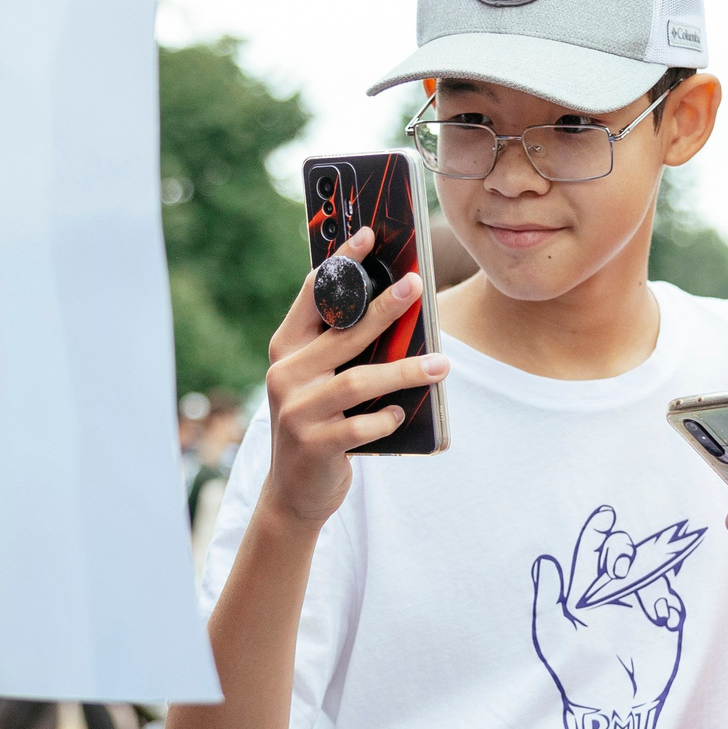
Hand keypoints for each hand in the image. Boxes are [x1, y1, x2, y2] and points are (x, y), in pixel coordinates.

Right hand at [259, 226, 448, 529]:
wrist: (294, 492)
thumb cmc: (317, 424)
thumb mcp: (317, 380)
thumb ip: (340, 349)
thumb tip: (396, 308)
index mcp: (287, 348)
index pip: (313, 294)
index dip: (340, 263)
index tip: (369, 236)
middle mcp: (285, 374)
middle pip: (343, 333)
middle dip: (383, 308)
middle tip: (417, 286)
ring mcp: (296, 411)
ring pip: (358, 381)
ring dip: (404, 372)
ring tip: (441, 366)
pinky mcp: (314, 445)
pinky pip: (360, 427)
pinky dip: (385, 419)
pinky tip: (401, 415)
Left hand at [529, 505, 702, 728]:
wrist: (613, 707)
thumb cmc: (576, 673)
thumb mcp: (554, 634)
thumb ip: (548, 598)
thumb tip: (543, 562)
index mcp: (586, 594)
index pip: (591, 555)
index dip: (597, 533)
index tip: (604, 516)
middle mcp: (614, 595)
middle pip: (624, 556)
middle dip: (624, 552)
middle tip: (620, 570)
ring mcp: (639, 608)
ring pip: (651, 574)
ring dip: (652, 583)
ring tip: (654, 612)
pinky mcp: (663, 624)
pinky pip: (671, 601)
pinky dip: (670, 605)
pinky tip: (666, 620)